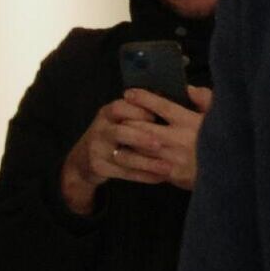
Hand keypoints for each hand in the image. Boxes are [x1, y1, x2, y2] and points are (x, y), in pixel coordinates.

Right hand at [59, 84, 210, 213]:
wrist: (84, 158)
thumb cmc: (116, 133)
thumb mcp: (122, 117)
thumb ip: (145, 106)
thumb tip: (185, 92)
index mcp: (110, 112)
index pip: (121, 107)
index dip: (139, 112)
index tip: (156, 116)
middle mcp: (101, 128)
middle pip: (119, 131)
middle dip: (141, 137)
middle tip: (161, 143)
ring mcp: (98, 149)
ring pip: (122, 156)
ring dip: (145, 162)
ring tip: (167, 167)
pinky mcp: (99, 167)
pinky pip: (123, 173)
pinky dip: (142, 176)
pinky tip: (160, 178)